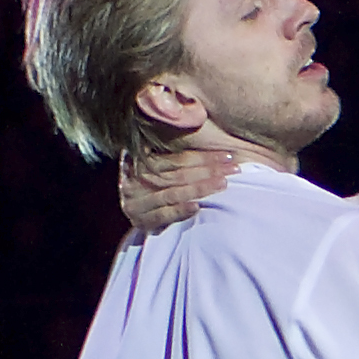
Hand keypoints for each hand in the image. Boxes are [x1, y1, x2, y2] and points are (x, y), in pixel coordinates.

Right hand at [119, 145, 238, 231]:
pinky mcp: (142, 221)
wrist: (124, 215)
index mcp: (146, 163)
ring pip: (174, 193)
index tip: (228, 156)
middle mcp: (142, 180)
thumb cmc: (148, 189)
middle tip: (234, 169)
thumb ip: (172, 159)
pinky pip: (163, 215)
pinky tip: (196, 207)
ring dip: (200, 188)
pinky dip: (180, 210)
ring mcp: (141, 201)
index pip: (179, 159)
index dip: (204, 157)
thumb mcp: (155, 169)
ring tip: (223, 184)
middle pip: (180, 174)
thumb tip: (200, 137)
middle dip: (209, 171)